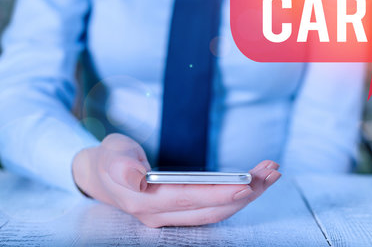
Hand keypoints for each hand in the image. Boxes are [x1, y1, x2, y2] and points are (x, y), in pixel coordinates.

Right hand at [72, 133, 281, 227]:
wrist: (100, 176)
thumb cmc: (109, 160)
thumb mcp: (111, 154)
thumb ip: (122, 165)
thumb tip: (136, 177)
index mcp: (144, 201)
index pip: (188, 199)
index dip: (219, 193)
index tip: (247, 184)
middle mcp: (160, 216)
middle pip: (210, 209)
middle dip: (245, 193)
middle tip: (271, 172)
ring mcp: (170, 217)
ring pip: (216, 212)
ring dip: (246, 195)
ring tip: (269, 174)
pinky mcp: (179, 213)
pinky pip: (212, 209)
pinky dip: (235, 197)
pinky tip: (252, 184)